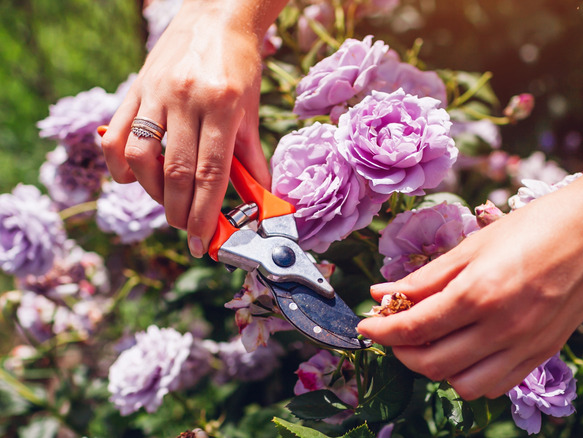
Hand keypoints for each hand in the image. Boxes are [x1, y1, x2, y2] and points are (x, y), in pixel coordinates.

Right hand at [101, 0, 276, 256]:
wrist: (217, 16)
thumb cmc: (239, 65)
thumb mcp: (250, 109)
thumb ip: (251, 156)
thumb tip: (261, 197)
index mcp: (222, 105)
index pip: (211, 172)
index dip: (205, 214)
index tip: (203, 243)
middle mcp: (187, 99)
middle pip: (177, 172)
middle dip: (181, 212)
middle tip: (187, 229)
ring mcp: (156, 93)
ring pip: (141, 157)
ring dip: (152, 191)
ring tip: (168, 201)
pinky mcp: (135, 88)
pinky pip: (116, 134)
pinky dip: (119, 165)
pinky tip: (132, 178)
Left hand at [357, 181, 582, 399]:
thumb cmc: (539, 224)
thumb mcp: (476, 244)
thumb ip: (427, 277)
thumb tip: (382, 293)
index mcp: (480, 293)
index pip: (413, 328)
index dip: (380, 330)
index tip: (365, 324)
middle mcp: (503, 328)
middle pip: (430, 363)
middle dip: (400, 351)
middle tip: (392, 329)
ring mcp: (526, 346)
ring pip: (461, 384)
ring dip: (435, 368)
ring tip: (429, 340)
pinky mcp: (544, 353)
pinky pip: (495, 384)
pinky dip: (470, 376)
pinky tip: (464, 350)